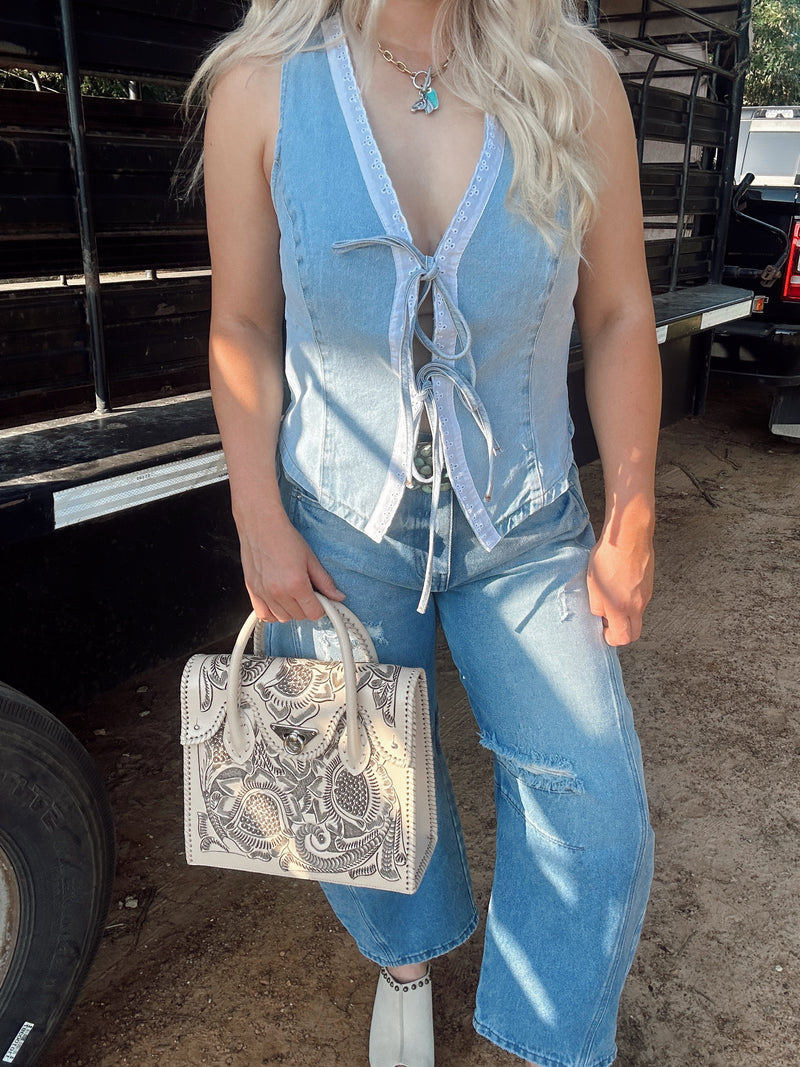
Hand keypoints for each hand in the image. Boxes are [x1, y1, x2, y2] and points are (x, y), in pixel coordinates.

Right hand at [237, 508, 343, 622]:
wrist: (261, 526)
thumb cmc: (285, 538)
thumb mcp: (311, 559)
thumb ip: (324, 581)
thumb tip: (337, 596)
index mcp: (296, 585)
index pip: (314, 613)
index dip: (321, 608)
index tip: (321, 601)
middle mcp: (279, 592)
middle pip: (299, 616)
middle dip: (306, 607)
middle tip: (307, 591)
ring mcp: (264, 593)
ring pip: (282, 618)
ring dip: (290, 610)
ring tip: (292, 593)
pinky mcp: (252, 591)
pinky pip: (264, 615)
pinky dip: (272, 613)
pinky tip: (278, 602)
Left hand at [586, 525, 653, 645]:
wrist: (629, 535)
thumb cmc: (608, 556)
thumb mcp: (592, 584)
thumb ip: (596, 605)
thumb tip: (601, 616)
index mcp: (621, 607)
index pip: (622, 638)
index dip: (610, 638)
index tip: (602, 630)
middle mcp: (638, 605)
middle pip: (634, 633)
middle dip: (621, 633)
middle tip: (608, 621)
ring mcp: (646, 595)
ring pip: (637, 616)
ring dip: (625, 615)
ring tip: (611, 598)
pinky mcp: (649, 584)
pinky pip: (641, 601)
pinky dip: (631, 601)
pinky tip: (619, 586)